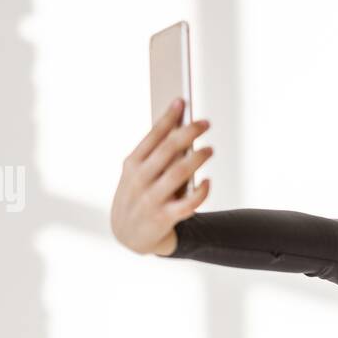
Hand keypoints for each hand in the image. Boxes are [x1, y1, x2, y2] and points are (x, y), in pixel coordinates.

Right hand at [110, 98, 213, 255]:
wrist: (128, 236)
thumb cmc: (138, 197)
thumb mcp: (136, 174)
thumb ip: (155, 155)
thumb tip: (180, 130)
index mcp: (132, 164)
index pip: (152, 136)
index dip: (168, 118)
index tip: (181, 101)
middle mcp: (140, 180)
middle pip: (168, 150)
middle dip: (188, 132)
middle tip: (205, 123)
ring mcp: (151, 200)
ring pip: (179, 173)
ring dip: (197, 158)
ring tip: (209, 149)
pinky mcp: (164, 218)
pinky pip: (188, 203)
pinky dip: (201, 192)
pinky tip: (208, 182)